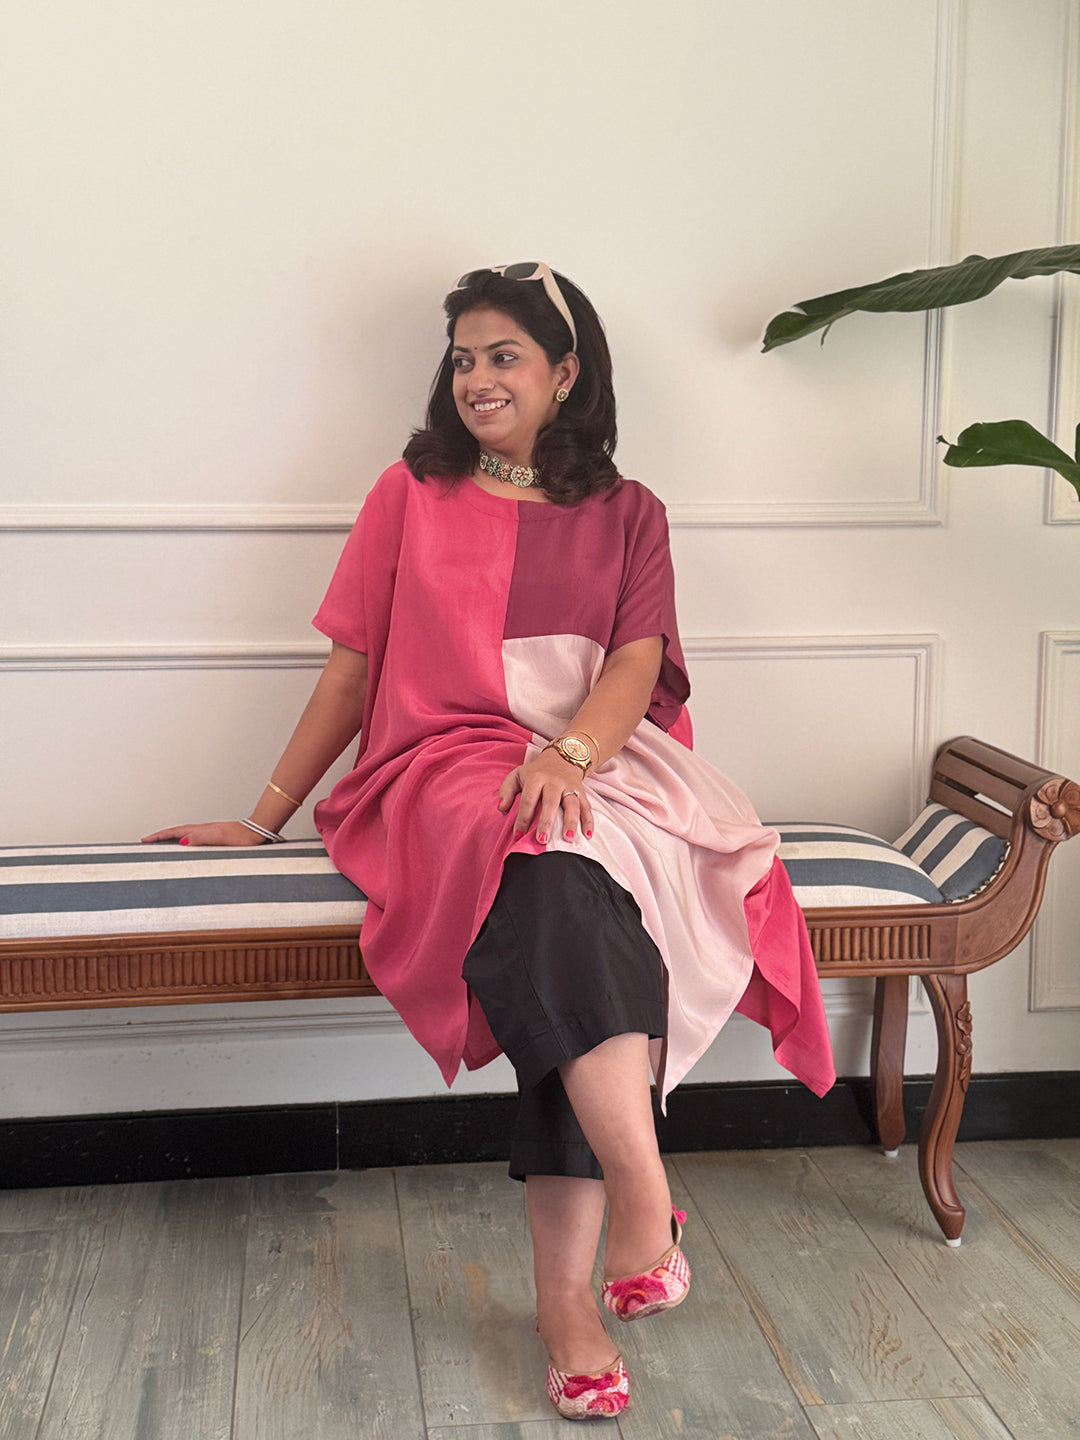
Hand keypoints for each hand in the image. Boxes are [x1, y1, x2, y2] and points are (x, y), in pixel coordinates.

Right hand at [140, 821, 267, 846]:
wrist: (260, 830)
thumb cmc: (244, 836)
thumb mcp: (220, 838)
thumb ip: (201, 839)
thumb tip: (182, 843)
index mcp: (202, 830)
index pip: (175, 832)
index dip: (160, 836)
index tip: (145, 840)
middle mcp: (204, 830)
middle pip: (177, 832)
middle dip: (161, 836)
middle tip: (147, 841)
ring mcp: (210, 832)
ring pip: (185, 834)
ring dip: (171, 838)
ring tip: (161, 844)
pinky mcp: (216, 836)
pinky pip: (194, 837)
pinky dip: (185, 840)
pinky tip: (186, 846)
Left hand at [497, 750, 594, 843]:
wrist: (562, 757)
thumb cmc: (536, 772)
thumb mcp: (517, 775)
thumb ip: (506, 790)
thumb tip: (501, 808)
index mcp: (536, 778)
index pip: (528, 799)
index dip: (522, 818)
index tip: (518, 836)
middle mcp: (554, 782)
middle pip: (551, 802)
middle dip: (546, 822)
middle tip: (542, 840)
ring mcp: (570, 787)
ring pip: (572, 805)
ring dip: (571, 822)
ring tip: (567, 839)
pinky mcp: (582, 792)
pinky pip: (587, 807)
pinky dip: (589, 821)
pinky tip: (587, 835)